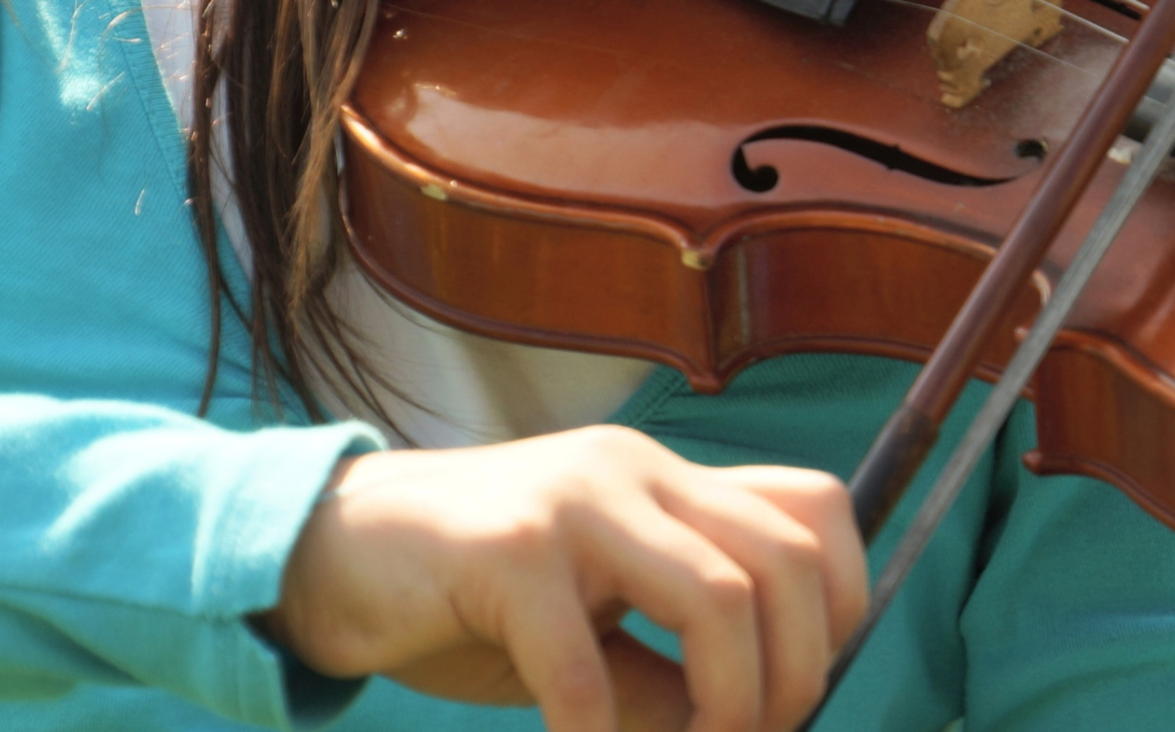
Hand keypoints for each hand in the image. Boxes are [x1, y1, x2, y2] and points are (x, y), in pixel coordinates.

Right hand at [257, 426, 867, 731]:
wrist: (328, 555)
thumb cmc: (470, 601)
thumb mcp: (590, 628)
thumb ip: (670, 664)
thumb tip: (753, 727)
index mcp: (665, 478)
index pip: (814, 506)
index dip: (846, 599)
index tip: (811, 686)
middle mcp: (634, 470)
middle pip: (785, 559)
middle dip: (799, 673)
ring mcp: (572, 501)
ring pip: (718, 597)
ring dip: (728, 705)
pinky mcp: (504, 550)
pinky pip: (584, 664)